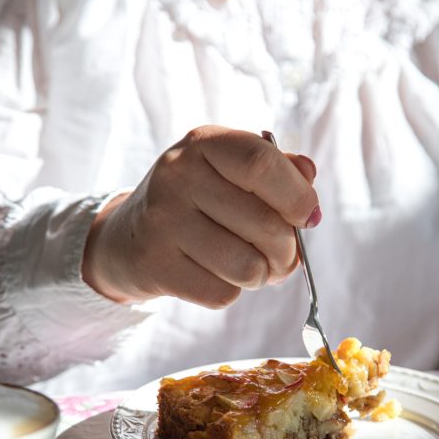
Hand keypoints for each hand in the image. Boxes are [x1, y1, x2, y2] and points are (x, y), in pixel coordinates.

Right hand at [82, 126, 319, 307]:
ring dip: (260, 275)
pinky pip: (221, 294)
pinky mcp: (155, 265)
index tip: (306, 217)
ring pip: (247, 267)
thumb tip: (310, 187)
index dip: (297, 196)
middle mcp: (178, 176)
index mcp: (204, 143)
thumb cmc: (199, 201)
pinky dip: (229, 291)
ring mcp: (162, 222)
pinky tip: (215, 275)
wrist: (129, 236)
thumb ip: (278, 171)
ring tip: (248, 266)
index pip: (262, 163)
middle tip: (282, 255)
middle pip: (266, 223)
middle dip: (288, 250)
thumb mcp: (232, 172)